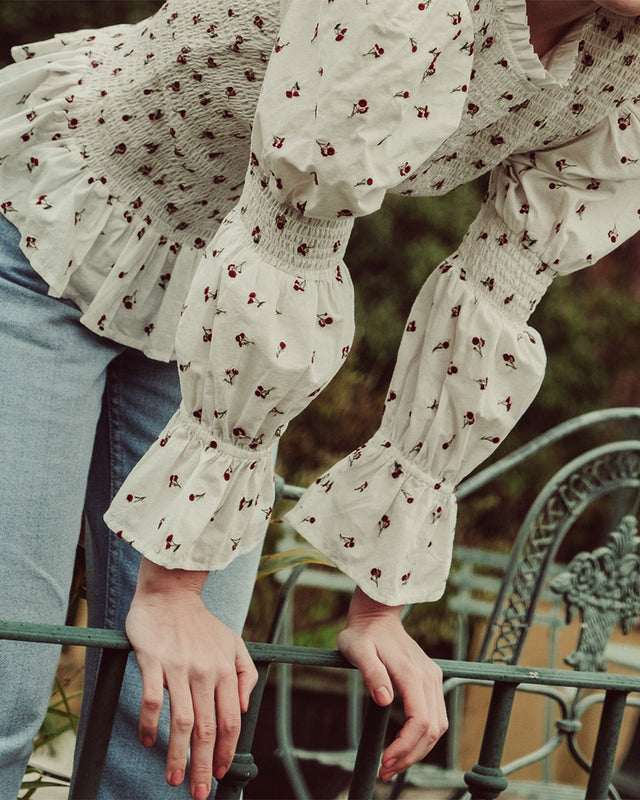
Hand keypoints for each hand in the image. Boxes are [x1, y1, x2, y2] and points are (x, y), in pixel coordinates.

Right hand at [126, 558, 257, 799]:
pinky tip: (149, 741)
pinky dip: (151, 726)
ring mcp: (179, 667)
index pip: (230, 720)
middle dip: (205, 765)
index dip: (227, 750)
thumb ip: (245, 674)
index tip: (221, 773)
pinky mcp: (154, 661)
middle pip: (208, 728)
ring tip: (174, 779)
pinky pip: (152, 701)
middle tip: (199, 793)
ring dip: (177, 756)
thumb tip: (243, 708)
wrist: (171, 594)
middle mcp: (205, 671)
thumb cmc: (201, 623)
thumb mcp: (233, 643)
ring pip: (182, 722)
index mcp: (226, 669)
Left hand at [337, 587, 446, 781]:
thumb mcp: (357, 650)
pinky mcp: (430, 682)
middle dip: (411, 755)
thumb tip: (384, 700)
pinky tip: (405, 747)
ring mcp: (432, 679)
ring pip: (438, 726)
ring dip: (419, 750)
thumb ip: (372, 673)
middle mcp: (429, 677)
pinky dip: (423, 737)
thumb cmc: (363, 634)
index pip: (419, 719)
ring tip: (393, 764)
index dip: (405, 745)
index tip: (385, 760)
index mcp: (412, 672)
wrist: (377, 616)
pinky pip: (435, 716)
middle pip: (432, 729)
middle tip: (385, 771)